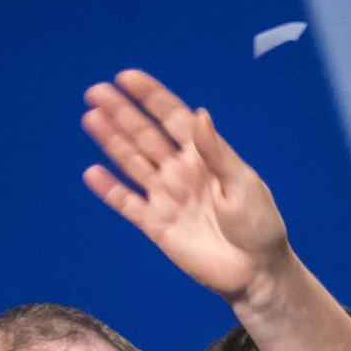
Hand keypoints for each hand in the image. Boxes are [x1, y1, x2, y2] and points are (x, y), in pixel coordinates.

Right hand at [81, 70, 291, 304]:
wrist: (256, 273)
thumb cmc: (259, 226)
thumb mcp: (243, 184)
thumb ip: (216, 152)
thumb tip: (199, 114)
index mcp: (204, 157)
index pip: (173, 118)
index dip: (151, 97)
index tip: (127, 77)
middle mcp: (181, 172)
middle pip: (145, 136)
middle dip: (121, 113)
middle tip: (96, 92)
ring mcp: (167, 196)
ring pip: (132, 163)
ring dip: (111, 141)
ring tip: (91, 118)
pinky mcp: (156, 224)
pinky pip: (127, 203)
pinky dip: (110, 189)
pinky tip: (93, 172)